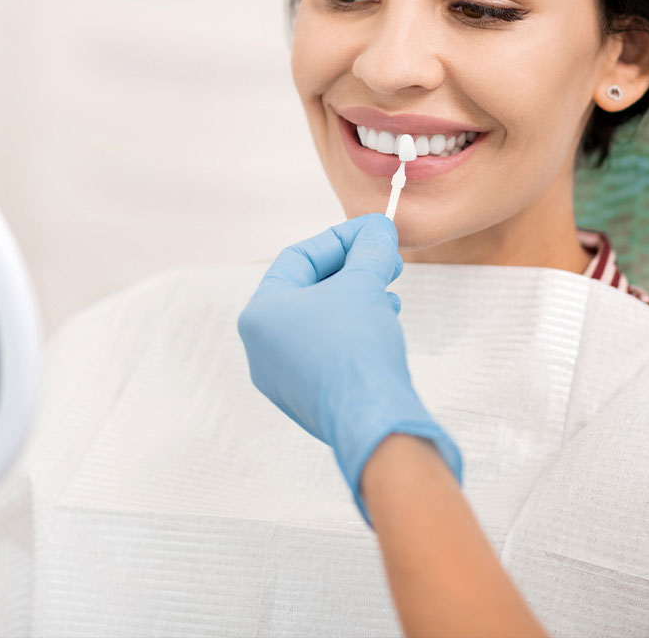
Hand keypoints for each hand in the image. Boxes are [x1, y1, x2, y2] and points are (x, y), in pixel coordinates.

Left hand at [238, 213, 460, 519]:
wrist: (375, 421)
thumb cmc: (357, 348)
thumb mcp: (364, 284)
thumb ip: (369, 249)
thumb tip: (378, 228)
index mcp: (260, 314)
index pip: (298, 258)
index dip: (341, 239)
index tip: (374, 232)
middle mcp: (262, 346)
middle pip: (308, 289)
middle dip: (351, 269)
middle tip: (384, 259)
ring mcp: (282, 377)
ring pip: (320, 320)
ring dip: (355, 298)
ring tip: (388, 290)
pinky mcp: (307, 397)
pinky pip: (326, 350)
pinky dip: (352, 329)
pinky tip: (382, 322)